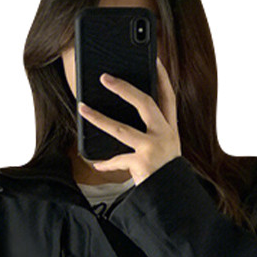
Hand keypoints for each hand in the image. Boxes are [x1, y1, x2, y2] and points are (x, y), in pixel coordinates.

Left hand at [77, 56, 181, 185]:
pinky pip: (117, 160)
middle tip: (104, 77)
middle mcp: (165, 135)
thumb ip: (151, 134)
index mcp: (170, 129)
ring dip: (99, 118)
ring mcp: (154, 149)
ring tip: (83, 109)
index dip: (162, 76)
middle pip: (144, 103)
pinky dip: (106, 163)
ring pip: (121, 129)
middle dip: (123, 88)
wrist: (173, 198)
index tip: (154, 58)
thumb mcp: (165, 150)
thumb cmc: (165, 173)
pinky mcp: (142, 163)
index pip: (168, 96)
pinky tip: (96, 163)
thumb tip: (124, 120)